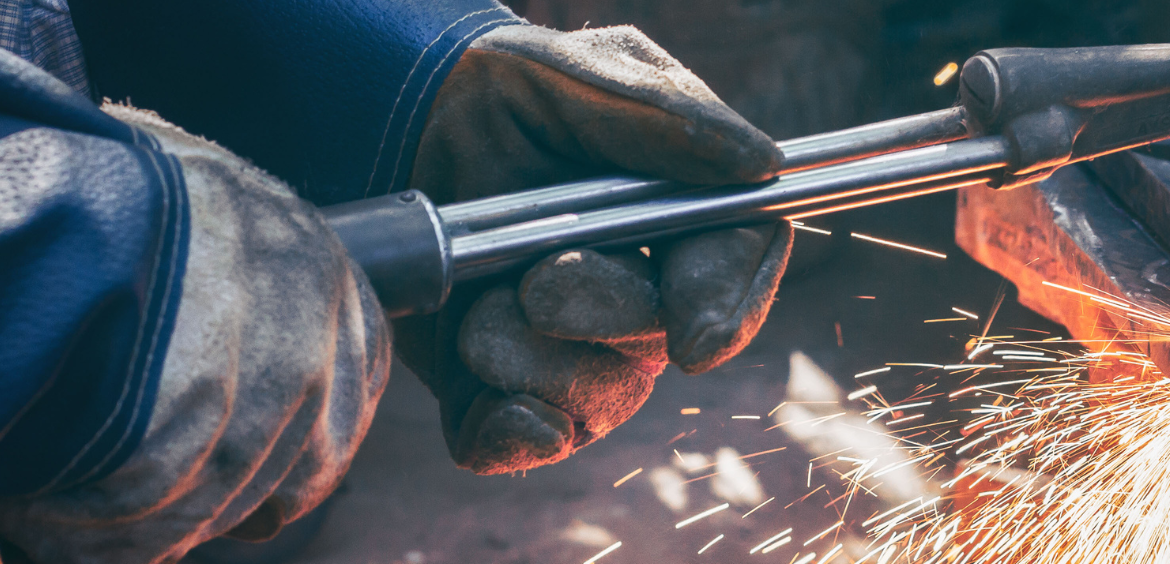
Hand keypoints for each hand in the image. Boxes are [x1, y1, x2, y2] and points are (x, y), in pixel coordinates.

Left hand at [405, 23, 789, 473]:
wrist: (410, 124)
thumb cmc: (515, 97)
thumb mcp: (582, 77)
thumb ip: (662, 117)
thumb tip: (759, 163)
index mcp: (685, 225)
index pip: (738, 272)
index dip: (727, 308)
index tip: (695, 334)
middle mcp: (642, 302)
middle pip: (659, 341)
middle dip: (603, 315)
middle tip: (542, 283)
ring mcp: (577, 355)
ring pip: (592, 397)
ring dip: (530, 356)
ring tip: (479, 305)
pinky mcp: (501, 393)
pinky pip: (515, 444)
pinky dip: (504, 430)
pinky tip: (486, 391)